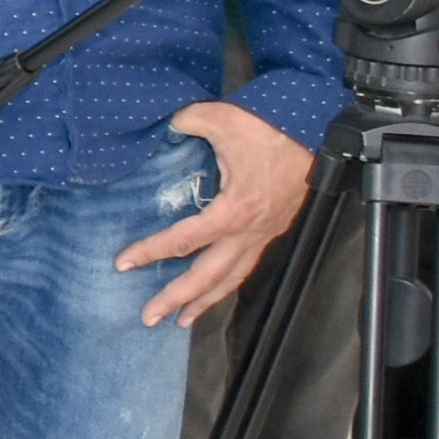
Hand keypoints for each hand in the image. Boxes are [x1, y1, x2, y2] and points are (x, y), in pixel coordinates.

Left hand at [122, 104, 315, 329]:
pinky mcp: (272, 230)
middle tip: (149, 317)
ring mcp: (263, 234)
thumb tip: (162, 125)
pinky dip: (228, 283)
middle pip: (207, 276)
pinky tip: (216, 289)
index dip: (150, 252)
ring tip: (182, 320)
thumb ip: (184, 121)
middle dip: (176, 298)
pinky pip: (246, 266)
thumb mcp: (220, 118)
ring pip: (231, 278)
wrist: (314, 131)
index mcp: (233, 210)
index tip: (123, 263)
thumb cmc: (271, 128)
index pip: (184, 240)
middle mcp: (249, 231)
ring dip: (205, 301)